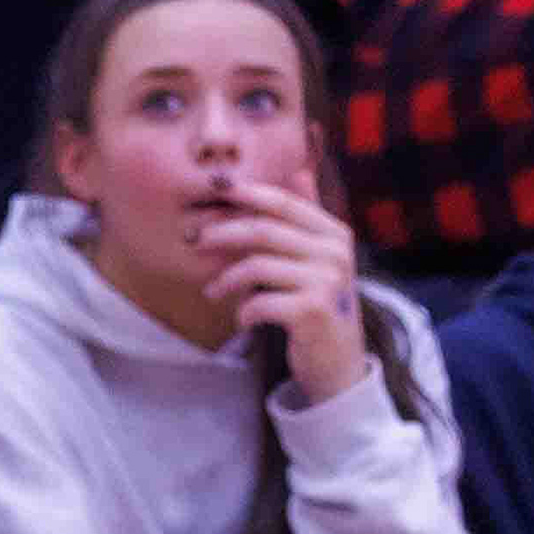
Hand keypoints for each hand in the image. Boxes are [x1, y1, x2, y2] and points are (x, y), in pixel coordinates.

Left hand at [189, 176, 368, 399]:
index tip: (215, 186)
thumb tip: (300, 170)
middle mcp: (335, 253)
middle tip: (194, 241)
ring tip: (212, 291)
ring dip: (225, 280)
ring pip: (256, 266)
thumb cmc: (319, 306)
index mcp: (335, 234)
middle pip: (264, 231)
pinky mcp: (312, 312)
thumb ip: (308, 220)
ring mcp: (326, 282)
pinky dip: (243, 311)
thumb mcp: (320, 259)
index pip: (284, 203)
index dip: (247, 192)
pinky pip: (259, 301)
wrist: (340, 363)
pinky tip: (242, 319)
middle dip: (222, 233)